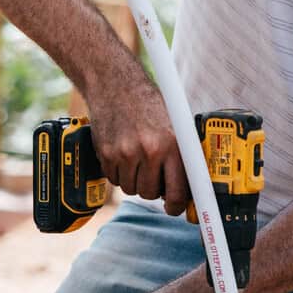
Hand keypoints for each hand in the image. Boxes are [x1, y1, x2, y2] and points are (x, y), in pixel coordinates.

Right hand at [88, 73, 191, 214]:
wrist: (114, 84)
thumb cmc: (146, 102)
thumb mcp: (172, 124)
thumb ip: (178, 153)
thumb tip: (186, 185)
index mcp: (171, 144)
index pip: (177, 191)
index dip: (176, 206)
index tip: (174, 208)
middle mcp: (149, 150)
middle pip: (150, 193)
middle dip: (152, 188)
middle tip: (151, 172)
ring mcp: (125, 153)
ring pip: (130, 189)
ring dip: (133, 180)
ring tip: (136, 159)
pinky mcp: (106, 154)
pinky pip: (113, 179)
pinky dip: (118, 172)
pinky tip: (122, 153)